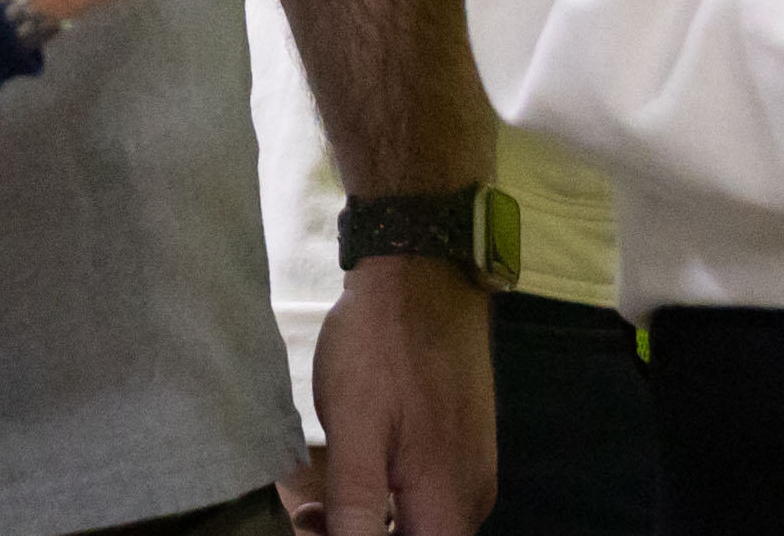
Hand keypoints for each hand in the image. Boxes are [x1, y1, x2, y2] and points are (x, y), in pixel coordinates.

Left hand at [286, 257, 496, 535]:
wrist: (424, 272)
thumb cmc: (382, 344)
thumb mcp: (353, 428)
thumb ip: (356, 507)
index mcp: (448, 502)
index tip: (319, 528)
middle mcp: (472, 497)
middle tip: (310, 515)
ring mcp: (473, 470)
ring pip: (421, 525)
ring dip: (370, 522)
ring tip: (318, 499)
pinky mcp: (465, 447)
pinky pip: (429, 497)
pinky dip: (388, 498)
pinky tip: (351, 473)